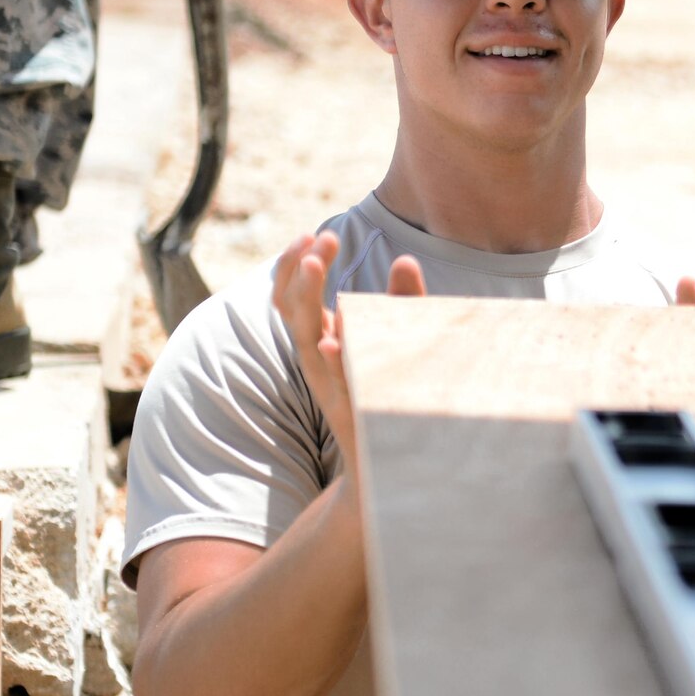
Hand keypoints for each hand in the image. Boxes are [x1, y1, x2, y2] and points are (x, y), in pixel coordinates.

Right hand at [273, 231, 425, 472]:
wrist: (392, 461)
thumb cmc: (393, 391)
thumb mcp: (397, 340)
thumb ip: (401, 302)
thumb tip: (404, 259)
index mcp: (321, 339)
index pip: (290, 295)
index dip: (295, 264)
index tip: (312, 234)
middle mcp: (317, 359)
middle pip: (290, 309)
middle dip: (300, 269)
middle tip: (321, 238)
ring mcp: (330, 383)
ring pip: (305, 339)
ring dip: (307, 300)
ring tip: (316, 266)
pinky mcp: (350, 407)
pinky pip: (336, 382)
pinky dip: (333, 358)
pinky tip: (334, 339)